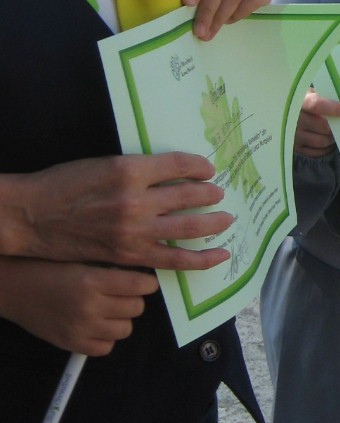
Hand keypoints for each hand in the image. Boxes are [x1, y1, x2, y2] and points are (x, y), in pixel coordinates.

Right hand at [0, 153, 233, 269]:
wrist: (32, 217)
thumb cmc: (64, 185)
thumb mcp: (104, 163)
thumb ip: (139, 168)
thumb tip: (174, 173)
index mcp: (129, 169)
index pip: (179, 164)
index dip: (200, 166)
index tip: (208, 169)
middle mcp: (136, 200)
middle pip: (189, 196)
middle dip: (211, 195)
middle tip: (221, 194)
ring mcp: (134, 231)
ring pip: (188, 228)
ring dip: (213, 223)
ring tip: (226, 219)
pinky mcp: (129, 255)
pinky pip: (173, 259)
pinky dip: (200, 258)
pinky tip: (218, 255)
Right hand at [0, 259, 158, 355]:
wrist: (14, 287)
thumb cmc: (49, 268)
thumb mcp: (81, 260)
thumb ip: (111, 270)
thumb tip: (143, 276)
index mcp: (93, 280)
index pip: (140, 286)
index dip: (147, 283)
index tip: (145, 282)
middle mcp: (89, 306)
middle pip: (137, 308)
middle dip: (134, 299)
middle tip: (122, 294)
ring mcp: (81, 328)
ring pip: (126, 329)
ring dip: (121, 319)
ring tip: (108, 309)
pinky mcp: (71, 344)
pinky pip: (106, 348)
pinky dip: (106, 338)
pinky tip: (96, 325)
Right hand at [295, 88, 339, 158]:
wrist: (283, 112)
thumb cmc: (303, 101)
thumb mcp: (310, 93)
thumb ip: (324, 96)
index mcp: (299, 102)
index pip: (317, 105)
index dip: (334, 108)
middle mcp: (293, 119)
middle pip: (323, 126)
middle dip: (336, 126)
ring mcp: (293, 136)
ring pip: (321, 141)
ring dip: (332, 138)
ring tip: (335, 132)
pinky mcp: (296, 148)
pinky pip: (317, 152)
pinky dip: (326, 148)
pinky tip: (328, 141)